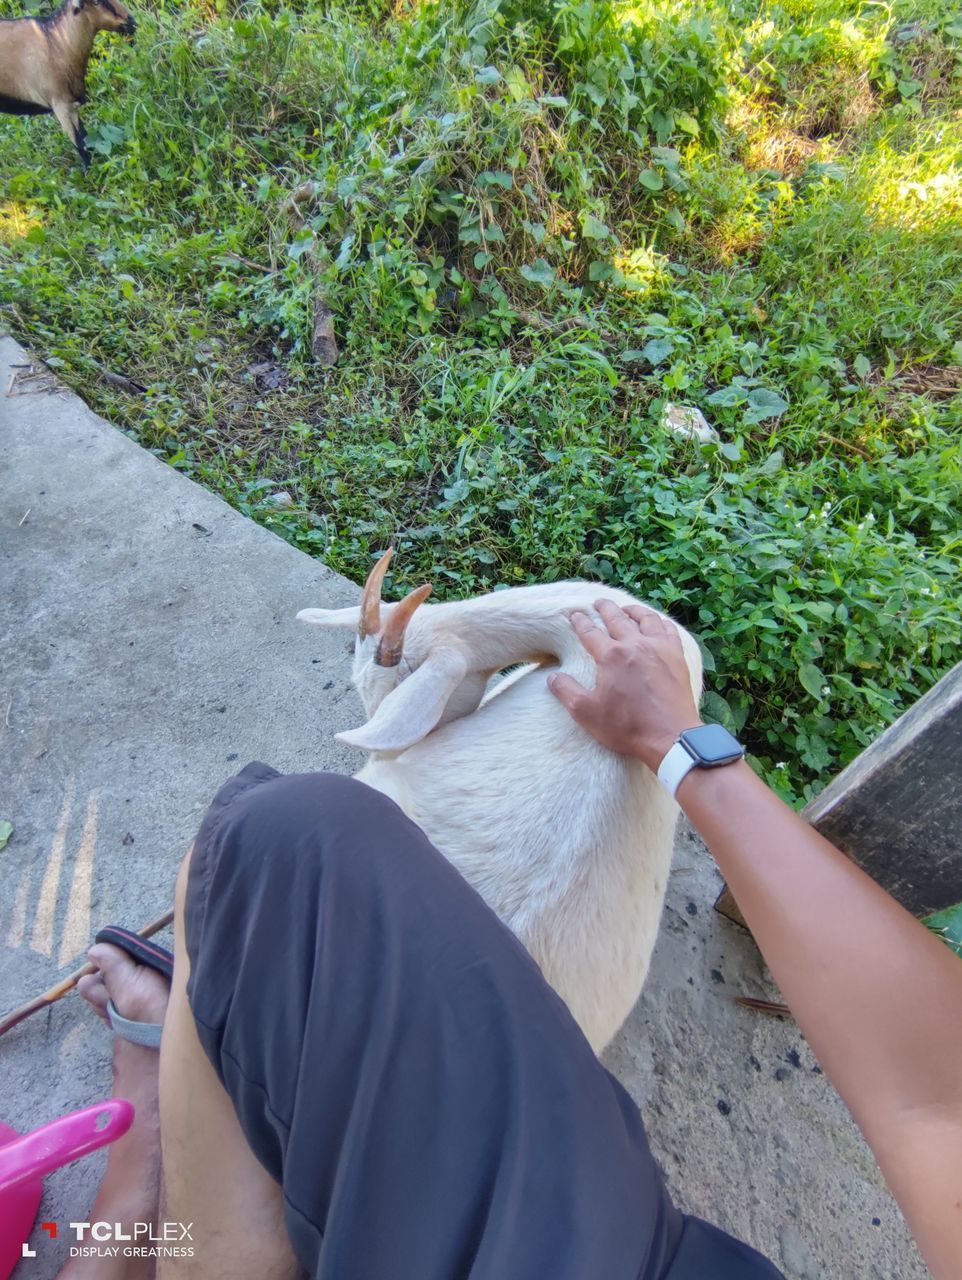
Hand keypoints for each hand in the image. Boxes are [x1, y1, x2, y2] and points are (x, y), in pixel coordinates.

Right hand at [547, 600, 700, 771]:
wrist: (669, 735)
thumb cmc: (627, 726)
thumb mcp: (586, 712)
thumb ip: (566, 691)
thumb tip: (552, 677)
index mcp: (610, 656)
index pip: (590, 631)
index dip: (580, 621)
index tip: (575, 615)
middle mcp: (635, 644)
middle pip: (617, 618)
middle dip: (605, 608)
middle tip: (598, 602)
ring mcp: (659, 648)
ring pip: (646, 618)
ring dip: (633, 610)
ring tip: (626, 608)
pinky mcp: (676, 657)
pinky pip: (668, 630)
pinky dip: (660, 622)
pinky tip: (657, 623)